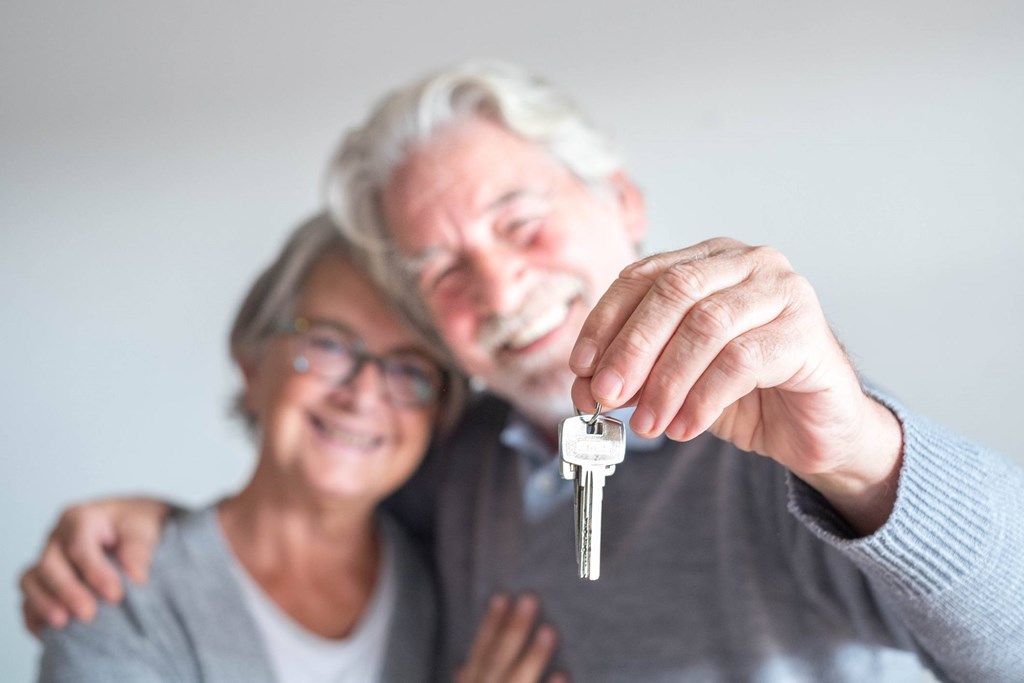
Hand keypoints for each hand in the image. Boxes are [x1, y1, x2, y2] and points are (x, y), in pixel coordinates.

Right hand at [19, 497, 171, 636]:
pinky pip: (28, 599)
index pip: (79, 546)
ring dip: (44, 604)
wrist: (128, 527)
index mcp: (80, 519)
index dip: (95, 572)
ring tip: (62, 624)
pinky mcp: (43, 582)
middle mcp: (57, 539)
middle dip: (67, 591)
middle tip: (88, 614)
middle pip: (50, 564)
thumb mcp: (142, 527)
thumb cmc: (134, 525)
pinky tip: (48, 633)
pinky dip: (35, 615)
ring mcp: (47, 560)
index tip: (115, 595)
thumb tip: (136, 575)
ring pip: (31, 580)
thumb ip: (138, 547)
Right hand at [456, 594, 566, 682]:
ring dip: (533, 656)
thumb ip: (468, 682)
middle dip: (514, 629)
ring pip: (517, 680)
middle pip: (498, 660)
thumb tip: (460, 666)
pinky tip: (562, 673)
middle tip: (530, 599)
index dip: (490, 624)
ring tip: (550, 630)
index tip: (502, 596)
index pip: (480, 650)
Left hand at [569, 238, 902, 533]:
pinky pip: (741, 361)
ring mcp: (784, 292)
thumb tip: (587, 386)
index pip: (644, 275)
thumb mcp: (676, 380)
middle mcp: (749, 263)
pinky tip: (685, 426)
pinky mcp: (807, 333)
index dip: (606, 321)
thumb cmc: (748, 393)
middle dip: (631, 348)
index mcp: (710, 260)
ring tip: (648, 422)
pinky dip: (703, 398)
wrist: (816, 428)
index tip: (582, 366)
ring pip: (706, 325)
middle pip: (673, 292)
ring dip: (665, 380)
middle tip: (606, 395)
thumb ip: (635, 373)